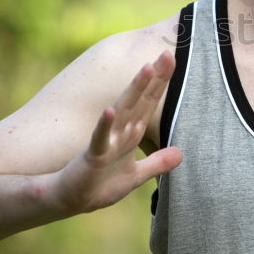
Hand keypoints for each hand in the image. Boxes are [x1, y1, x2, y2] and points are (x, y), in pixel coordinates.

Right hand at [51, 51, 183, 213]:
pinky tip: (110, 110)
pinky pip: (100, 138)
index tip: (174, 59)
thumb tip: (181, 154)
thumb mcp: (136, 175)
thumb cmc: (100, 186)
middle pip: (141, 99)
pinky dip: (105, 124)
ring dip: (134, 90)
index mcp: (131, 133)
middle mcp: (121, 131)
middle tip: (168, 53)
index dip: (162, 82)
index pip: (150, 102)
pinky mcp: (94, 155)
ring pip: (124, 111)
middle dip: (155, 77)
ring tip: (146, 69)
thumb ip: (158, 163)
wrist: (72, 201)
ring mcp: (107, 140)